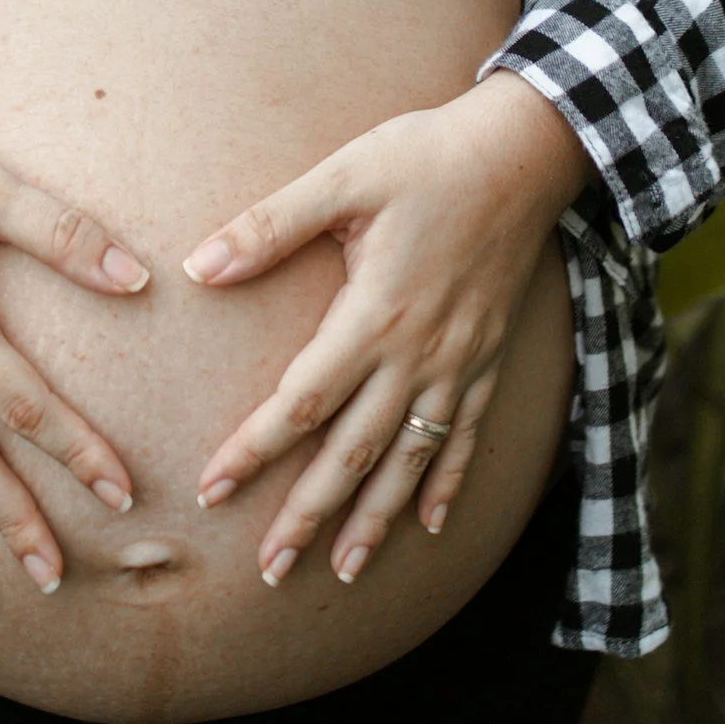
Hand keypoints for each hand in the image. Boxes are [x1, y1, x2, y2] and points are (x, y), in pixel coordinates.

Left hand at [186, 71, 586, 585]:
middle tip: (270, 572)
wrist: (526, 152)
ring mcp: (460, 364)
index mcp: (374, 315)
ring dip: (375, 520)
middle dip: (308, 515)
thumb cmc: (426, 157)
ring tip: (343, 570)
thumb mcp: (343, 177)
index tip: (211, 492)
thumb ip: (271, 225)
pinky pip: (466, 438)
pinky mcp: (490, 359)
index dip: (253, 451)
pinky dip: (445, 484)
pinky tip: (427, 525)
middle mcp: (419, 355)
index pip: (301, 403)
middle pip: (353, 454)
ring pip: (409, 461)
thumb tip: (198, 266)